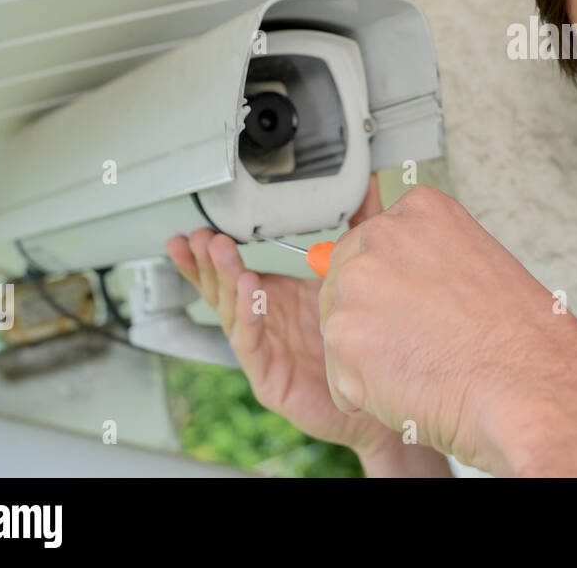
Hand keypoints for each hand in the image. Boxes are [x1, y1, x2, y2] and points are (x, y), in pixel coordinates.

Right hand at [165, 173, 398, 458]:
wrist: (376, 390)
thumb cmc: (355, 337)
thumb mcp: (349, 275)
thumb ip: (356, 230)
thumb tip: (368, 186)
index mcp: (273, 298)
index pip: (230, 272)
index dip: (210, 254)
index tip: (199, 228)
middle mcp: (262, 322)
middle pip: (221, 289)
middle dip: (206, 262)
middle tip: (200, 235)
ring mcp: (262, 349)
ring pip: (232, 312)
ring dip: (223, 280)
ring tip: (219, 251)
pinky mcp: (269, 376)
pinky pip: (252, 343)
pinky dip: (248, 314)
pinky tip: (248, 288)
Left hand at [317, 185, 576, 474]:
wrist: (532, 386)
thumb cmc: (519, 338)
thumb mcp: (475, 264)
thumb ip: (423, 259)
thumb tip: (384, 281)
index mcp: (419, 210)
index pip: (373, 246)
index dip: (399, 290)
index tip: (430, 308)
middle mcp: (382, 236)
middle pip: (346, 285)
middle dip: (376, 322)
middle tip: (431, 344)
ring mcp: (358, 285)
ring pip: (344, 335)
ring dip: (375, 362)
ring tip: (430, 366)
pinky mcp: (344, 338)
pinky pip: (341, 381)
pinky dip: (370, 398)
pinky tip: (415, 391)